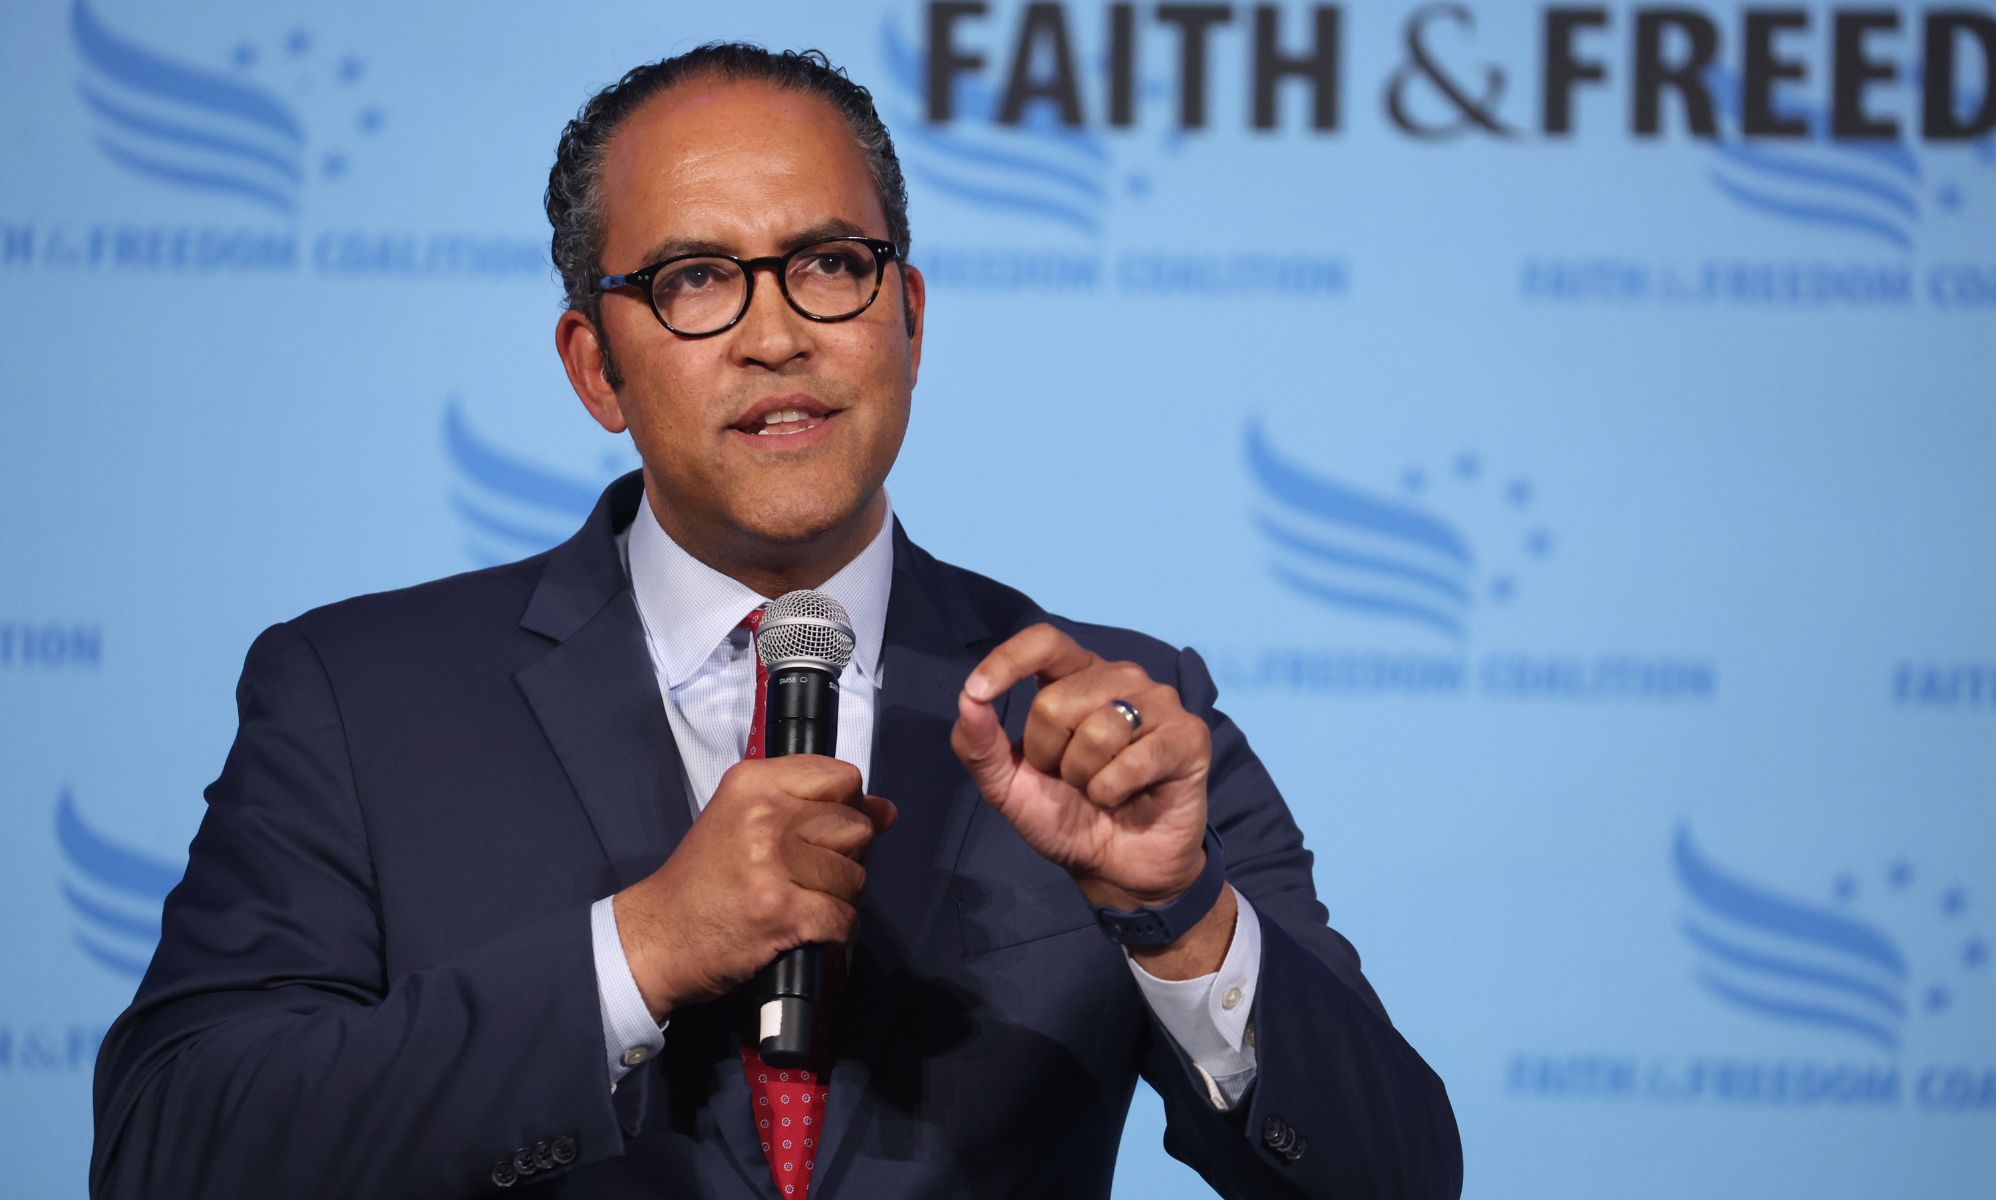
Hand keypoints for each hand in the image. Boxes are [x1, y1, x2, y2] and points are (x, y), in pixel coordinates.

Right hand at [613, 756, 894, 1020]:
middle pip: (857, 827)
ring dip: (842, 898)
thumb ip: (812, 805)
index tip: (828, 830)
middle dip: (848, 857)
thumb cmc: (704, 877)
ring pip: (856, 876)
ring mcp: (774, 864)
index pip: (842, 777)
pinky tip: (812, 930)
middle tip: (816, 875)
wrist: (659, 935)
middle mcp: (765, 815)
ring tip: (808, 903)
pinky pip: (845, 917)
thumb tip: (887, 810)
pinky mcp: (782, 911)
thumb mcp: (745, 818)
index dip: (848, 807)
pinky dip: (837, 932)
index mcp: (755, 782)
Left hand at [950, 624, 1210, 909]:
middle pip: (1057, 700)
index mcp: (1076, 677)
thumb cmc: (1065, 816)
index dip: (1008, 660)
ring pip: (1099, 729)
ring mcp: (1159, 703)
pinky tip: (1125, 797)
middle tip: (1069, 779)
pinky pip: (1135, 759)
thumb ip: (980, 744)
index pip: (1044, 641)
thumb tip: (966, 699)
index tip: (977, 691)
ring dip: (1084, 777)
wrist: (1116, 868)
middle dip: (1048, 755)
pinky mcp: (1189, 736)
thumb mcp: (1008, 786)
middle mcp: (1120, 678)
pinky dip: (1114, 791)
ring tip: (1099, 789)